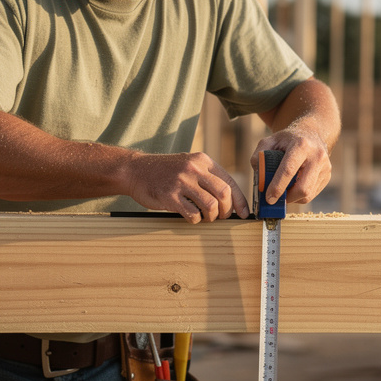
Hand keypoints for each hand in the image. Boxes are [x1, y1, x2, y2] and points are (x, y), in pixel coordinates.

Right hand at [126, 152, 249, 222]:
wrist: (135, 170)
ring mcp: (181, 182)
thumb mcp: (189, 165)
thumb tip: (230, 199)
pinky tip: (191, 217)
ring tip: (206, 218)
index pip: (230, 181)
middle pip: (224, 194)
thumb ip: (207, 176)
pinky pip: (192, 214)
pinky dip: (196, 220)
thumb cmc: (165, 172)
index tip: (245, 213)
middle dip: (227, 210)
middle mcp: (194, 169)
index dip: (240, 200)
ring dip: (212, 217)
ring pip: (210, 205)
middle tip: (222, 217)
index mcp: (203, 161)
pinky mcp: (169, 196)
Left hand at [252, 126, 331, 206]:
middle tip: (275, 199)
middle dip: (287, 198)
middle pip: (303, 188)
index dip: (278, 187)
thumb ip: (259, 156)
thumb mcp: (270, 141)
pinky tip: (292, 187)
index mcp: (301, 145)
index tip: (269, 198)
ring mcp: (325, 167)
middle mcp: (317, 156)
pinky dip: (299, 195)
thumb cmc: (287, 139)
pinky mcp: (327, 175)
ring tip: (283, 191)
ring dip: (292, 198)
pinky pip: (312, 194)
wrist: (311, 133)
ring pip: (308, 194)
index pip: (289, 170)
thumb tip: (259, 178)